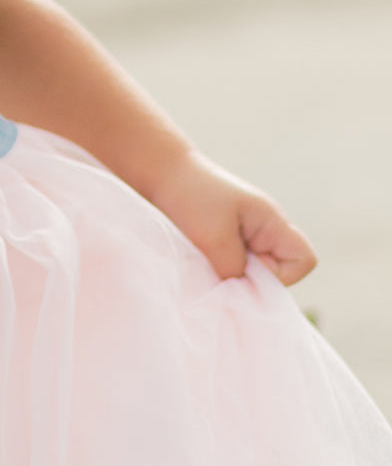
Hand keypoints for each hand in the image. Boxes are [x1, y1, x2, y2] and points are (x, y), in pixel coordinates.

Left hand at [148, 150, 317, 285]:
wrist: (161, 171)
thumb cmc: (190, 196)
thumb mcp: (213, 237)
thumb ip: (233, 269)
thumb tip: (239, 294)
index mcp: (271, 221)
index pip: (303, 260)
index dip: (282, 275)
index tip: (248, 268)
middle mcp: (264, 229)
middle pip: (279, 270)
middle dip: (253, 279)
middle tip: (220, 268)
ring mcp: (245, 233)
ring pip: (253, 270)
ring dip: (232, 274)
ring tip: (206, 261)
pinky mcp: (225, 238)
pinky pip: (234, 264)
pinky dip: (219, 268)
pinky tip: (200, 260)